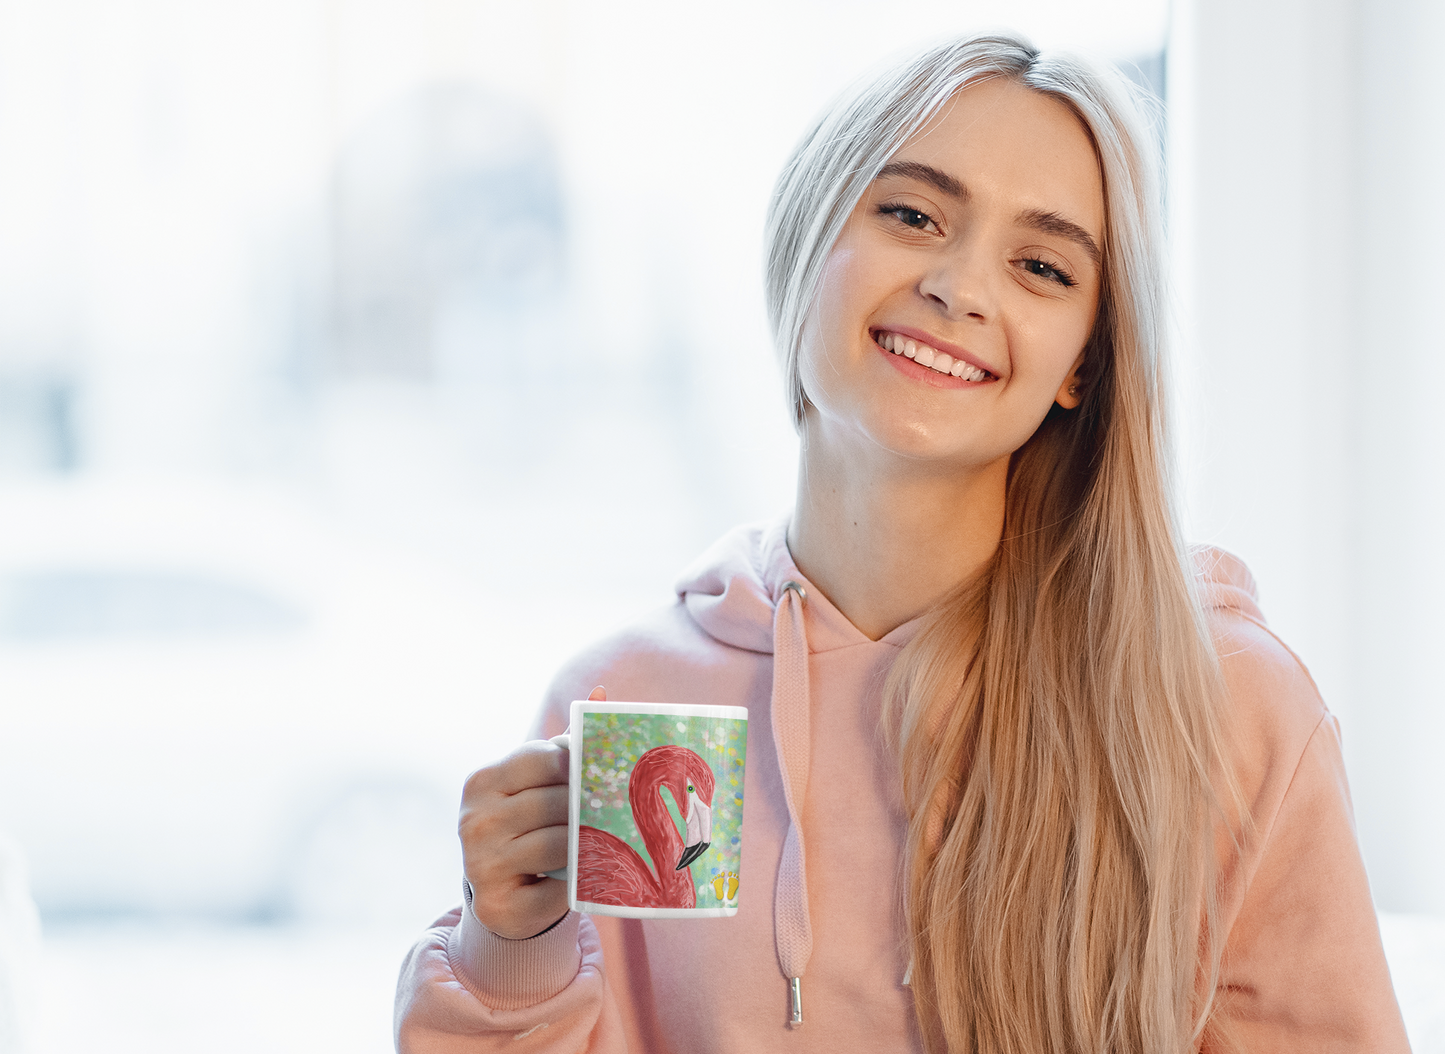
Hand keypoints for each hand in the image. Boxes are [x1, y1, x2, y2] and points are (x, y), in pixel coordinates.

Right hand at [458, 686, 603, 938]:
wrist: (501, 895)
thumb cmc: (528, 826)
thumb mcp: (537, 783)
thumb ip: (565, 744)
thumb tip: (602, 694)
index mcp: (482, 781)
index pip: (543, 758)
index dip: (580, 764)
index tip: (606, 771)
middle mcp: (474, 821)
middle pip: (554, 803)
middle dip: (591, 806)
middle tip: (623, 807)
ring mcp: (481, 865)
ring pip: (559, 845)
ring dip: (590, 844)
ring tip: (613, 839)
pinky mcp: (498, 905)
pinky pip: (555, 889)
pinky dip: (577, 884)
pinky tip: (586, 878)